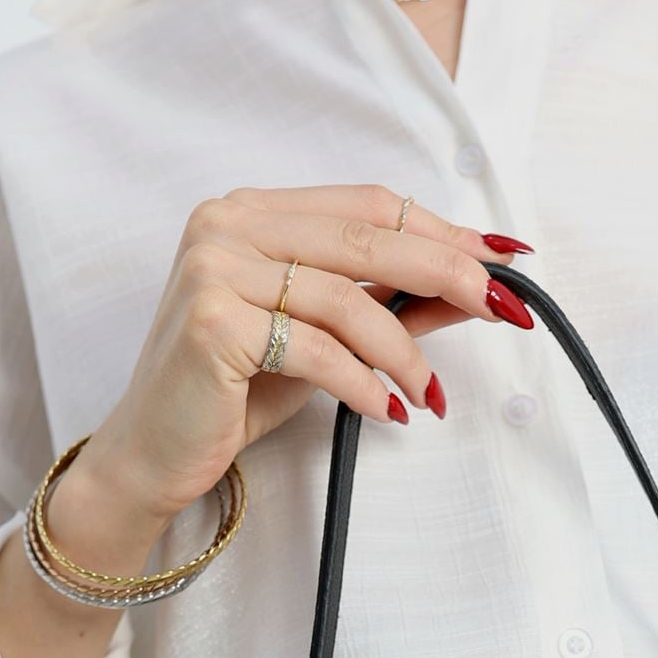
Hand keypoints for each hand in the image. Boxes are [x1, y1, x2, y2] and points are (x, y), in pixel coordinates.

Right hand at [80, 183, 534, 527]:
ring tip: (427, 394)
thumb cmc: (234, 394)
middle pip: (367, 239)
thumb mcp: (324, 342)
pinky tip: (388, 411)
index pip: (368, 205)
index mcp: (253, 212)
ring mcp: (215, 269)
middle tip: (503, 310)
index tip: (504, 261)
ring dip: (404, 353)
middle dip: (448, 275)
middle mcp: (228, 224)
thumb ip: (388, 306)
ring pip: (346, 300)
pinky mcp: (213, 324)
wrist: (153, 452)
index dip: (442, 230)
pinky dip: (364, 385)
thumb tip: (471, 292)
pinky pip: (317, 351)